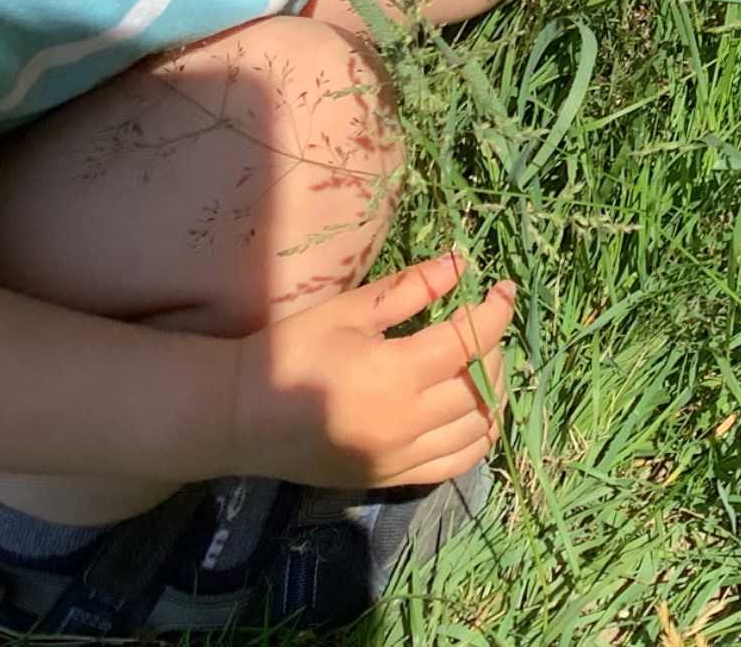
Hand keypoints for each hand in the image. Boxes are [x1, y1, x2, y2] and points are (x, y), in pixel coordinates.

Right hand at [225, 254, 513, 488]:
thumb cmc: (290, 353)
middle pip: (481, 385)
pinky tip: (476, 411)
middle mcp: (405, 423)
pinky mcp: (392, 478)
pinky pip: (456, 464)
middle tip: (482, 323)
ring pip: (477, 428)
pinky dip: (477, 436)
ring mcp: (400, 458)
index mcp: (393, 374)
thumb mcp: (349, 312)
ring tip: (482, 363)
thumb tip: (461, 263)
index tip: (504, 289)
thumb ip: (410, 289)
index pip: (470, 342)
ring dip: (493, 392)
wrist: (237, 417)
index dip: (496, 312)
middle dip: (494, 348)